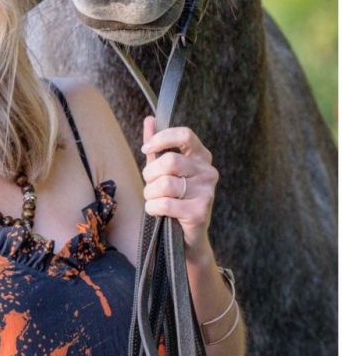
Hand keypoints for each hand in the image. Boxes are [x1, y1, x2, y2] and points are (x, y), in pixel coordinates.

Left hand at [140, 116, 218, 261]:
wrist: (187, 235)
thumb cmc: (174, 197)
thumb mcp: (164, 169)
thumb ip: (158, 145)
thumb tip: (149, 120)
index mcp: (201, 157)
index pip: (185, 135)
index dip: (162, 139)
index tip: (146, 150)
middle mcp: (208, 172)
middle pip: (169, 161)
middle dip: (150, 175)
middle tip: (150, 185)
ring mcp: (207, 192)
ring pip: (164, 184)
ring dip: (150, 194)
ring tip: (155, 199)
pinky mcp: (200, 212)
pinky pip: (164, 204)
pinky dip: (153, 208)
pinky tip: (158, 211)